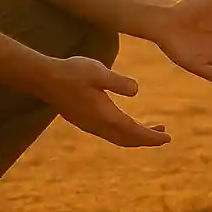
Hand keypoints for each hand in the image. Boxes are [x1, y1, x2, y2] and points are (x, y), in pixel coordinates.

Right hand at [39, 55, 170, 147]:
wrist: (44, 78)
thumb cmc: (72, 72)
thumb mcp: (99, 72)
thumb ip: (118, 82)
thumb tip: (136, 91)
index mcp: (106, 116)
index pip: (134, 132)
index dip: (152, 137)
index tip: (168, 138)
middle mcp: (98, 125)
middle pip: (128, 140)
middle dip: (147, 140)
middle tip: (164, 136)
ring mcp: (89, 125)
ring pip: (117, 138)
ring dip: (135, 136)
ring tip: (151, 129)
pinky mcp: (83, 120)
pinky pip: (108, 133)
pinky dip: (123, 133)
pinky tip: (125, 123)